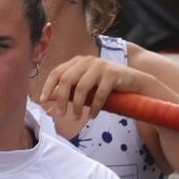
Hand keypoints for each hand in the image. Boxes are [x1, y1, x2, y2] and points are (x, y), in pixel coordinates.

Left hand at [37, 55, 153, 124]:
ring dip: (77, 106)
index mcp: (78, 62)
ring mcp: (100, 66)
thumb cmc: (107, 87)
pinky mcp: (113, 74)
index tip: (43, 100)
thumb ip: (69, 90)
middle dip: (61, 99)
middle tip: (61, 114)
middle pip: (67, 79)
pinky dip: (94, 108)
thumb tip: (48, 98)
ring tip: (77, 118)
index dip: (48, 86)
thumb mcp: (86, 88)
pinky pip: (99, 94)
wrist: (135, 83)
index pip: (57, 72)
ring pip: (81, 88)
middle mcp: (88, 61)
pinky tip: (92, 116)